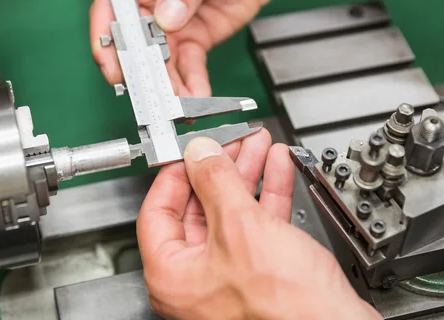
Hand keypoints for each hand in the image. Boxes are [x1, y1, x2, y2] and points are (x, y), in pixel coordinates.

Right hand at [90, 0, 296, 96]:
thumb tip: (166, 16)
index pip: (112, 6)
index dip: (107, 38)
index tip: (113, 66)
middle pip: (134, 43)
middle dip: (141, 72)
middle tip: (152, 95)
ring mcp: (173, 22)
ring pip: (160, 62)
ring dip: (167, 86)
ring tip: (178, 105)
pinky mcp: (195, 37)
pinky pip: (187, 66)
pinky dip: (190, 85)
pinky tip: (195, 97)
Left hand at [137, 131, 380, 318]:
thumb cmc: (284, 308)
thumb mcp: (240, 227)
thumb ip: (215, 182)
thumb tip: (199, 153)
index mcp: (171, 274)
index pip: (159, 210)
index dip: (177, 173)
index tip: (193, 149)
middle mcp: (195, 279)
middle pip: (200, 207)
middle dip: (222, 167)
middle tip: (232, 140)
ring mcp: (228, 277)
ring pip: (232, 212)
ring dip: (248, 174)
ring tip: (259, 145)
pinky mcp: (260, 273)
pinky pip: (257, 225)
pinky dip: (267, 194)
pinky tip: (277, 168)